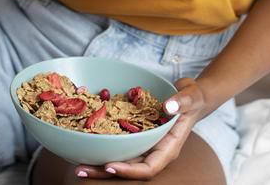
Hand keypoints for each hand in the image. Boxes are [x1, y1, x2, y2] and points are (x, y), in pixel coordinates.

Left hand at [73, 77, 210, 179]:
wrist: (189, 96)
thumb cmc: (193, 98)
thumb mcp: (191, 97)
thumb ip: (182, 101)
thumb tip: (168, 107)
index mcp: (168, 149)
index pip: (148, 168)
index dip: (129, 171)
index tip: (110, 167)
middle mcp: (153, 151)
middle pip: (129, 169)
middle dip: (105, 172)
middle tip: (81, 170)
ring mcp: (143, 145)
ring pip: (120, 159)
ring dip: (99, 163)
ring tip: (77, 164)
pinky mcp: (135, 135)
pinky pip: (119, 144)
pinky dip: (103, 144)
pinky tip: (84, 140)